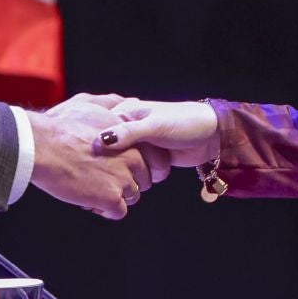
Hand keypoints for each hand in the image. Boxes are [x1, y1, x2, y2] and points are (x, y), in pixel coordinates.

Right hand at [27, 95, 155, 219]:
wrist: (42, 146)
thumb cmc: (60, 125)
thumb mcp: (88, 104)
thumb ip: (111, 103)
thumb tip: (128, 100)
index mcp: (130, 138)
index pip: (152, 159)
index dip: (137, 166)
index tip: (119, 168)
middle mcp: (132, 158)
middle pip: (143, 180)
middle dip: (125, 182)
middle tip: (102, 179)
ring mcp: (123, 179)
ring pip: (132, 196)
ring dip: (114, 196)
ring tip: (92, 189)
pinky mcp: (111, 198)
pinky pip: (118, 212)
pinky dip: (105, 210)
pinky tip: (89, 201)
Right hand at [91, 99, 220, 178]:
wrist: (211, 135)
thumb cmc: (184, 122)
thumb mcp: (155, 125)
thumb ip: (129, 133)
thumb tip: (102, 141)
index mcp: (124, 113)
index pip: (99, 130)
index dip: (93, 146)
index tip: (87, 162)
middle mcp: (127, 129)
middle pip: (108, 150)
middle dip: (108, 164)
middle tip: (103, 178)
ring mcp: (137, 145)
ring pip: (120, 163)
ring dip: (122, 173)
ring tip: (119, 182)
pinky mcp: (147, 159)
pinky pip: (133, 171)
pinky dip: (134, 177)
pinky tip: (131, 185)